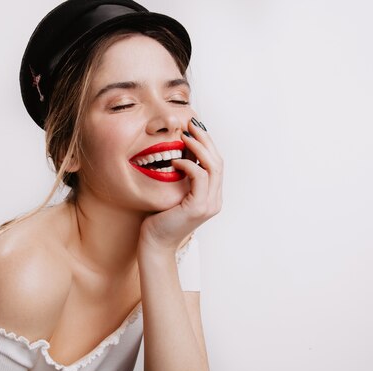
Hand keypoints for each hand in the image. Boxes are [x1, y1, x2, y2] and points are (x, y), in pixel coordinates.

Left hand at [139, 116, 223, 251]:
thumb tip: (177, 153)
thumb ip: (180, 177)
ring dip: (199, 147)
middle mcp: (215, 200)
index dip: (207, 144)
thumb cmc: (158, 219)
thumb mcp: (172, 192)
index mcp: (211, 196)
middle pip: (218, 161)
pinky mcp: (198, 207)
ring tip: (184, 136)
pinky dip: (188, 164)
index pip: (215, 163)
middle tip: (191, 123)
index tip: (193, 128)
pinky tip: (174, 160)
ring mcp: (209, 204)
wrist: (154, 244)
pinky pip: (199, 177)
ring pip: (213, 166)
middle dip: (205, 139)